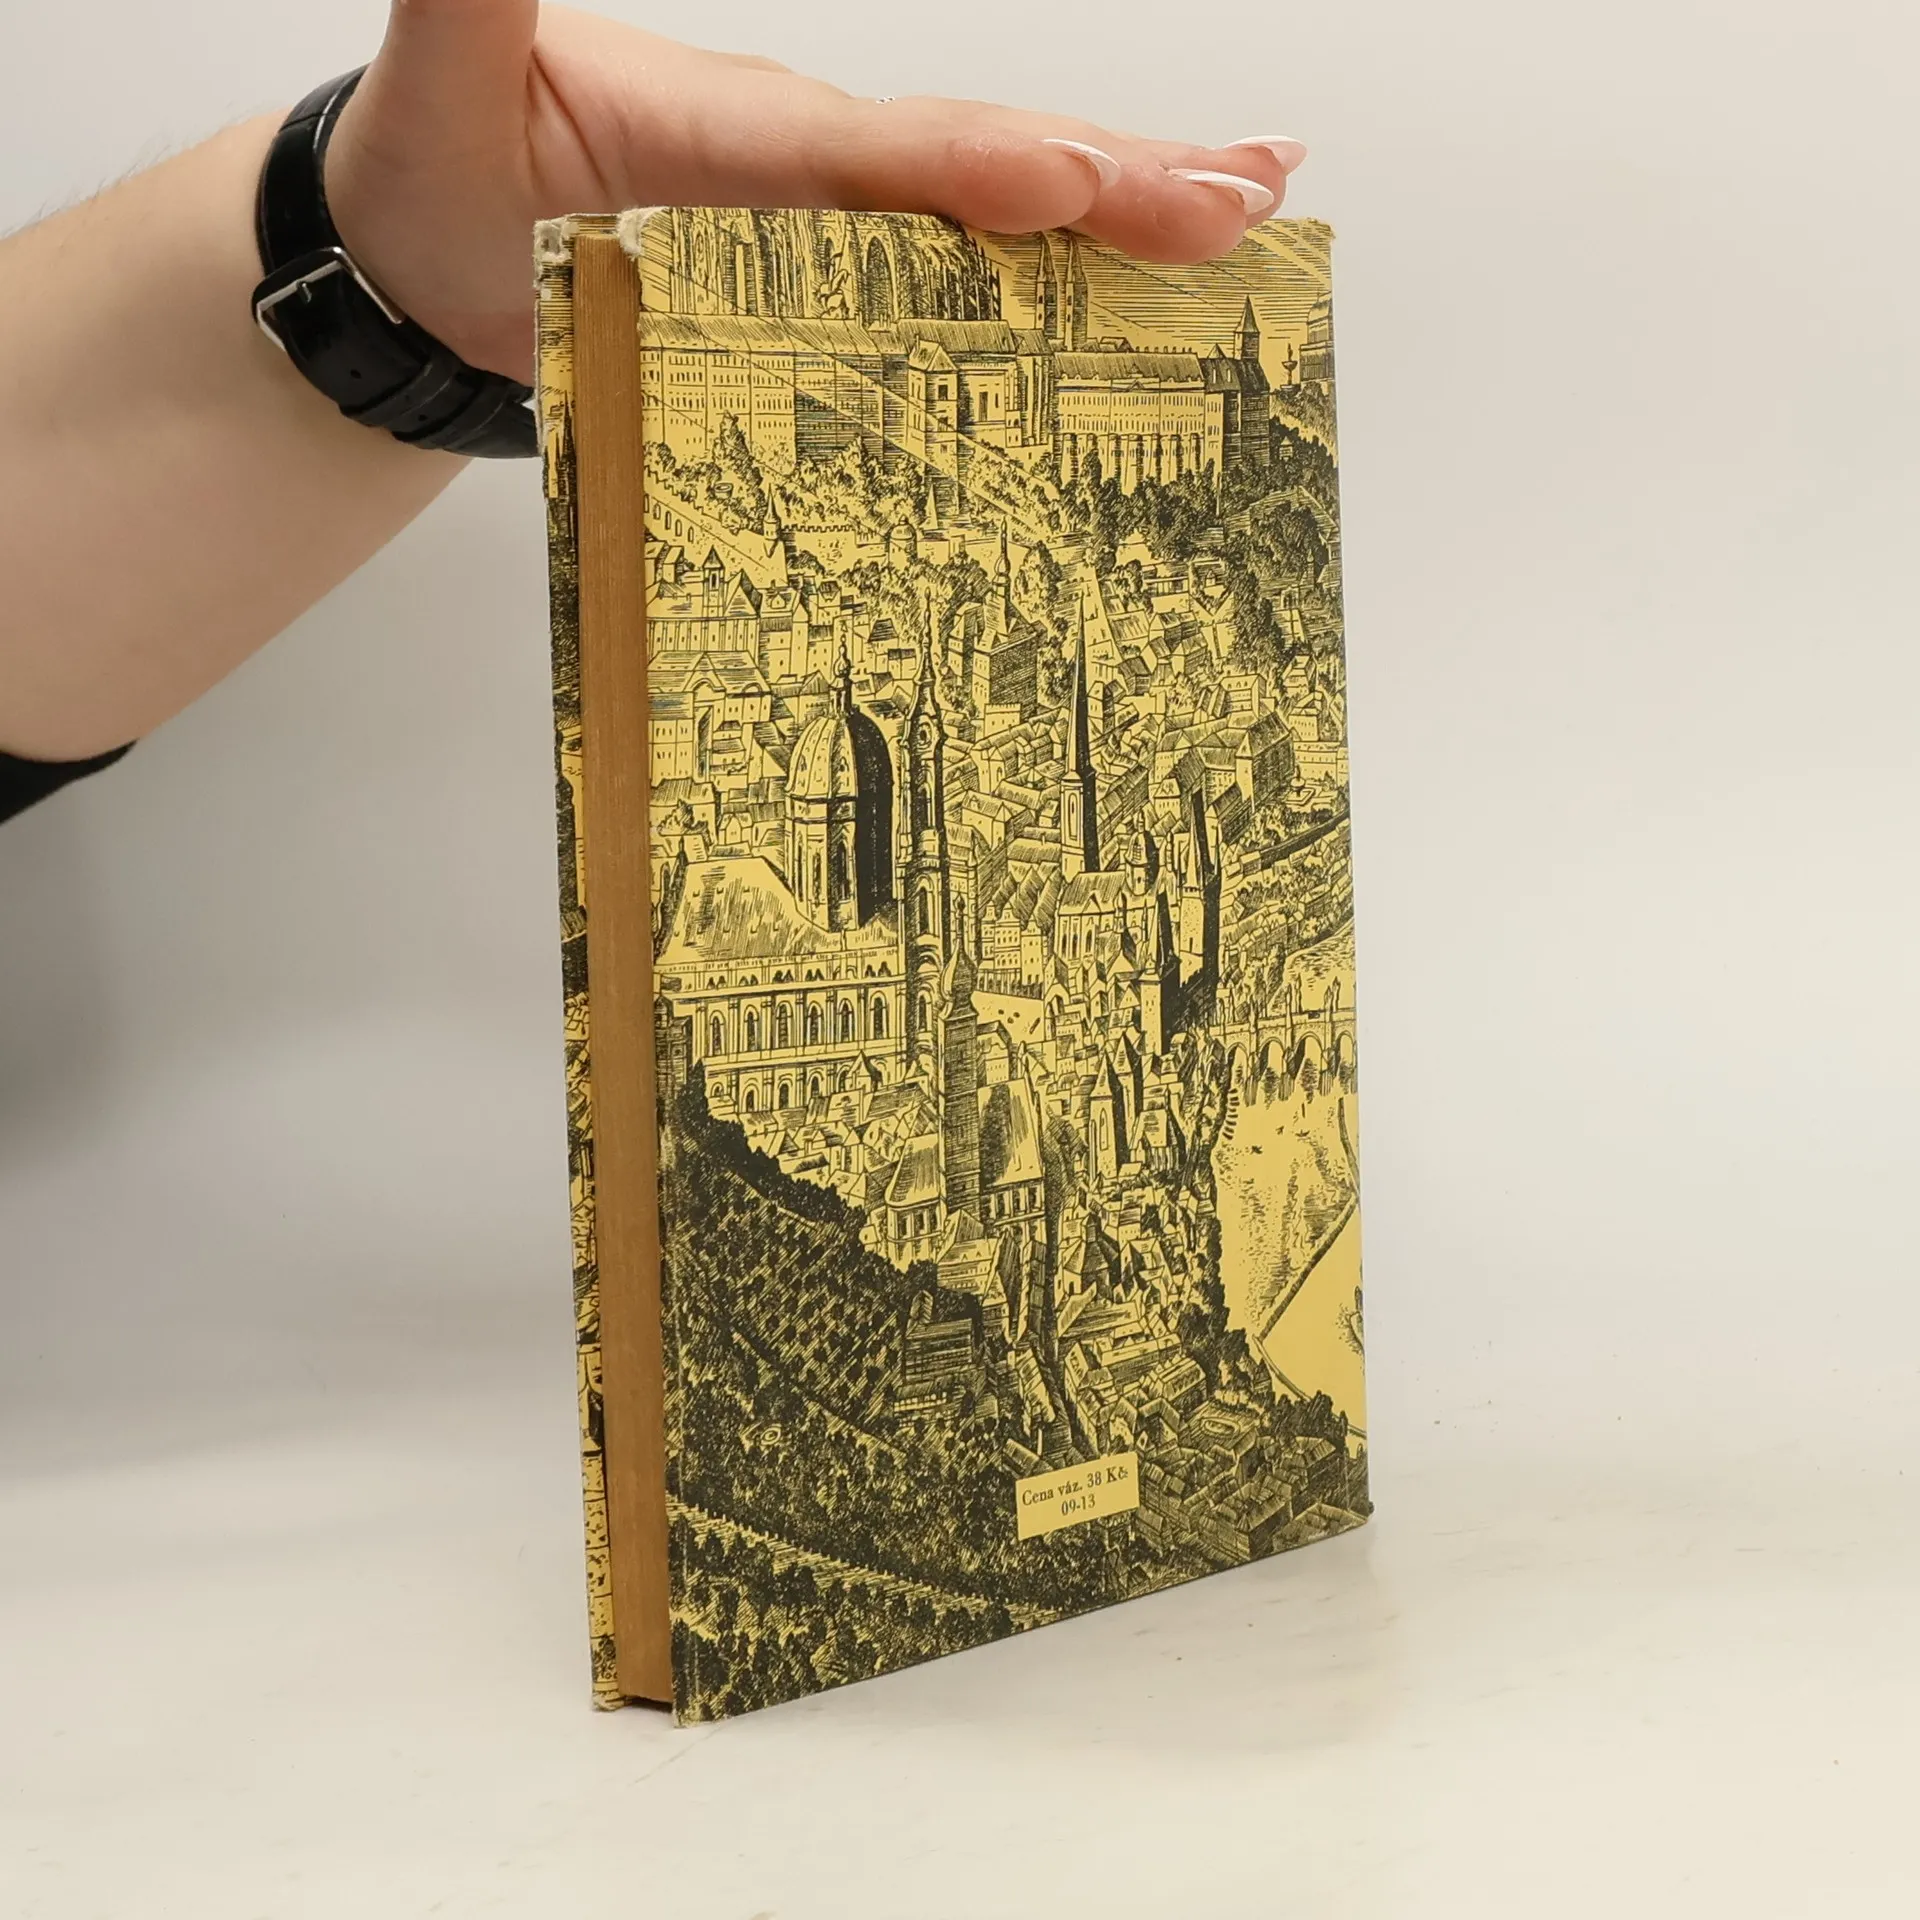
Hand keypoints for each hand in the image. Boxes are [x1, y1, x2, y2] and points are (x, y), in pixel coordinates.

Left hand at [326, 1, 1306, 381]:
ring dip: (1122, 207)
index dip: (965, 167)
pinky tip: (1134, 274)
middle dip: (1106, 178)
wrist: (422, 240)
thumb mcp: (439, 83)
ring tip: (1244, 208)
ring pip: (988, 202)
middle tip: (1238, 195)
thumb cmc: (434, 179)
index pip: (860, 150)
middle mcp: (796, 153)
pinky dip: (1054, 263)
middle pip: (966, 158)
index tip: (1066, 183)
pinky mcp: (827, 258)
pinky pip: (954, 261)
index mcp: (718, 125)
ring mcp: (822, 205)